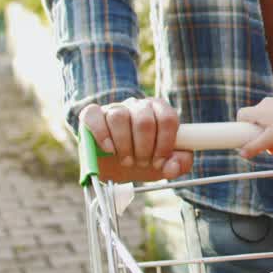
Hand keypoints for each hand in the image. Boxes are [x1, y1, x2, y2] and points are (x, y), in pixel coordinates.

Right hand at [79, 98, 193, 182]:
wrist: (115, 165)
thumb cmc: (143, 159)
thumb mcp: (164, 164)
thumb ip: (179, 164)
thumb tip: (174, 166)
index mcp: (159, 111)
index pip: (168, 119)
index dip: (165, 143)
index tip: (159, 161)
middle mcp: (138, 105)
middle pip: (144, 120)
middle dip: (144, 148)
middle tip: (141, 163)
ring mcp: (114, 108)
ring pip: (119, 117)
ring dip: (124, 145)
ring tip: (126, 160)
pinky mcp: (93, 115)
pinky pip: (93, 115)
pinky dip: (101, 134)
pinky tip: (109, 149)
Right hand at [235, 97, 272, 159]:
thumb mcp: (271, 140)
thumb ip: (255, 147)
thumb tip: (242, 154)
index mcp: (258, 110)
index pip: (241, 115)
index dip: (241, 127)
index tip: (247, 137)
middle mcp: (265, 104)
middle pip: (254, 120)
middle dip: (259, 134)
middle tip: (267, 146)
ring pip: (266, 119)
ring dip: (269, 132)